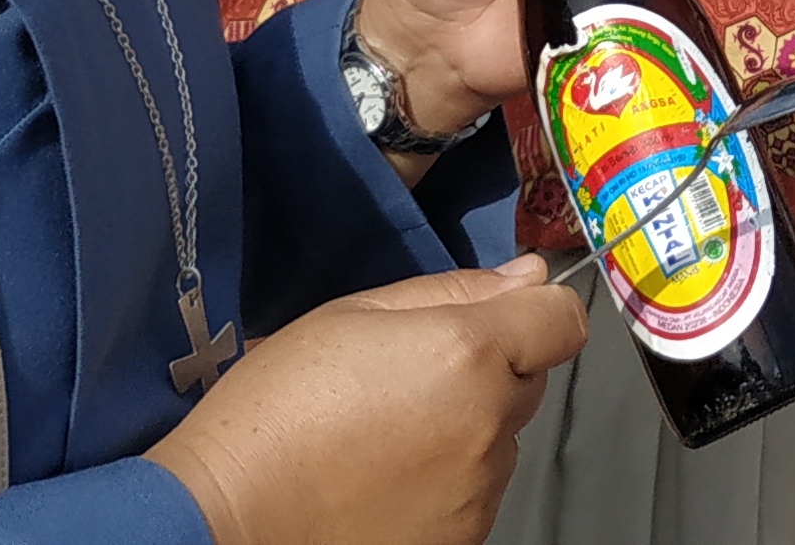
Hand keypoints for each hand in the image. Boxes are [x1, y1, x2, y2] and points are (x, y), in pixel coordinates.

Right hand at [147, 259, 585, 544]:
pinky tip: (384, 480)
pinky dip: (447, 483)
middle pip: (528, 380)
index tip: (494, 321)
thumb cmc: (278, 406)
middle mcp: (489, 424)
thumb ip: (452, 291)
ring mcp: (480, 491)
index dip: (535, 312)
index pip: (563, 320)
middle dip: (488, 371)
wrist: (232, 515)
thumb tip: (530, 276)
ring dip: (466, 430)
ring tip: (383, 437)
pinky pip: (477, 493)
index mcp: (467, 352)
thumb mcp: (351, 316)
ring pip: (500, 440)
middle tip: (406, 381)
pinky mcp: (464, 538)